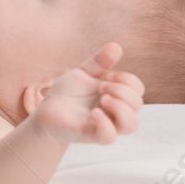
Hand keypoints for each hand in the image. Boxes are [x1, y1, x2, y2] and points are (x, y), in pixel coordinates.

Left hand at [26, 43, 143, 144]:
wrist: (47, 109)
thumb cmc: (68, 93)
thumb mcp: (82, 73)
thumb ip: (99, 62)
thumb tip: (116, 46)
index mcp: (115, 95)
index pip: (138, 89)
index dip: (127, 79)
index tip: (106, 76)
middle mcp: (114, 111)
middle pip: (138, 104)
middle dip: (121, 90)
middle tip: (100, 86)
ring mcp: (104, 124)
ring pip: (131, 125)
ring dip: (120, 107)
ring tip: (102, 99)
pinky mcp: (91, 135)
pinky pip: (109, 136)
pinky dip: (104, 123)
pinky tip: (94, 113)